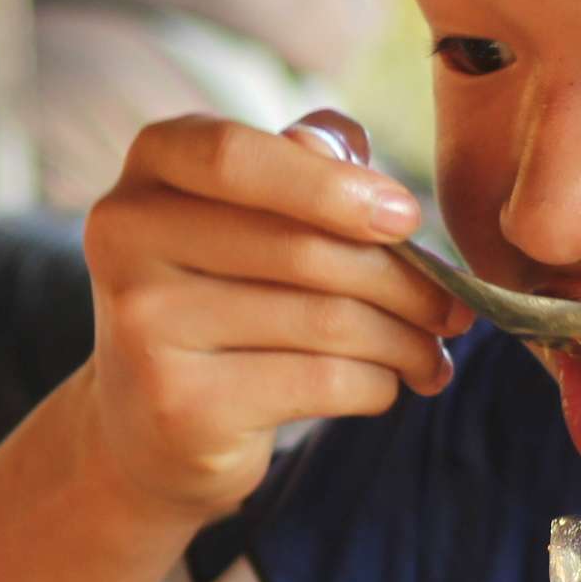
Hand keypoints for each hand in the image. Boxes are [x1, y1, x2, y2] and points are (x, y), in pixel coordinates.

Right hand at [80, 112, 469, 519]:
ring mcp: (143, 325)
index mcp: (150, 166)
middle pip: (301, 248)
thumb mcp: (250, 213)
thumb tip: (361, 165)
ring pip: (324, 321)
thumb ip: (304, 166)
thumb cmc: (224, 295)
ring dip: (405, 339)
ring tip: (431, 351)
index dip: (332, 186)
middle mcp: (126, 237)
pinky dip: (379, 385)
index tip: (406, 218)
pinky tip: (390, 385)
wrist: (148, 425)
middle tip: (454, 307)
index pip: (236, 157)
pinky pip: (322, 382)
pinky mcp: (179, 405)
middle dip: (403, 282)